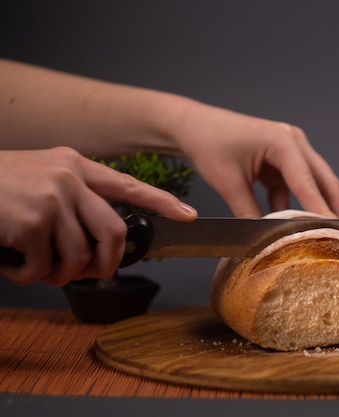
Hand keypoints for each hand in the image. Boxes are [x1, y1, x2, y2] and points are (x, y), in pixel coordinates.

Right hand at [0, 147, 196, 286]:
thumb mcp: (40, 181)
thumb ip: (73, 204)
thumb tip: (97, 248)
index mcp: (76, 165)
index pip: (129, 185)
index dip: (162, 202)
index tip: (188, 216)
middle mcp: (69, 176)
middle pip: (116, 232)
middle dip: (109, 264)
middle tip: (95, 275)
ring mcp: (52, 196)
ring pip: (80, 255)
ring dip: (61, 274)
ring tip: (39, 270)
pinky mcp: (32, 219)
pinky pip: (46, 266)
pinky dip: (31, 276)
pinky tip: (14, 266)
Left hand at [172, 104, 338, 217]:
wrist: (193, 126)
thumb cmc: (209, 143)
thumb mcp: (228, 183)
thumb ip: (249, 213)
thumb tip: (265, 239)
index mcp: (282, 141)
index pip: (307, 182)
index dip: (321, 209)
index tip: (334, 231)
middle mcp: (293, 141)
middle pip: (323, 179)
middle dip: (333, 206)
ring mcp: (290, 148)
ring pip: (311, 183)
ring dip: (314, 206)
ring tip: (322, 232)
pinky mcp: (281, 158)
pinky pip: (294, 185)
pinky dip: (293, 203)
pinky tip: (292, 223)